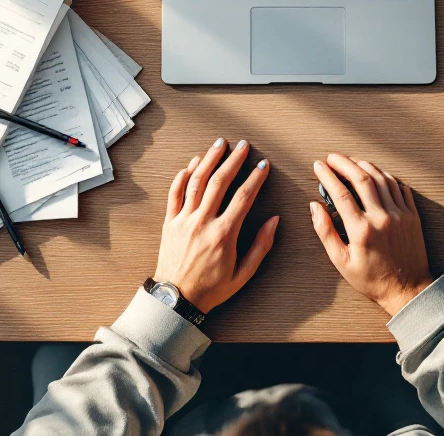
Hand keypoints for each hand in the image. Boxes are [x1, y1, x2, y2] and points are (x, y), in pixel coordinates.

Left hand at [154, 138, 278, 313]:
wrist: (176, 299)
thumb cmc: (211, 288)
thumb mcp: (243, 274)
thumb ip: (261, 246)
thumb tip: (274, 221)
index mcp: (223, 235)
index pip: (243, 197)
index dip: (255, 178)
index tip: (263, 165)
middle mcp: (202, 223)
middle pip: (219, 182)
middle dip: (233, 160)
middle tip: (243, 145)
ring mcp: (183, 220)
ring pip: (196, 182)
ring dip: (209, 159)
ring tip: (219, 144)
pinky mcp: (169, 222)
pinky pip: (175, 193)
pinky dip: (183, 175)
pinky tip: (193, 163)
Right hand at [310, 154, 432, 316]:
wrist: (407, 290)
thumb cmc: (371, 279)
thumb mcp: (341, 262)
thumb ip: (325, 232)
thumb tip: (314, 206)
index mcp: (361, 230)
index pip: (340, 193)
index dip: (327, 175)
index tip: (318, 166)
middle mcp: (382, 218)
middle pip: (361, 178)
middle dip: (344, 162)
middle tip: (331, 157)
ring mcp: (400, 214)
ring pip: (381, 178)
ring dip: (364, 165)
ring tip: (350, 161)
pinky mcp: (412, 215)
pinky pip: (398, 186)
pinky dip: (384, 175)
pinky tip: (374, 173)